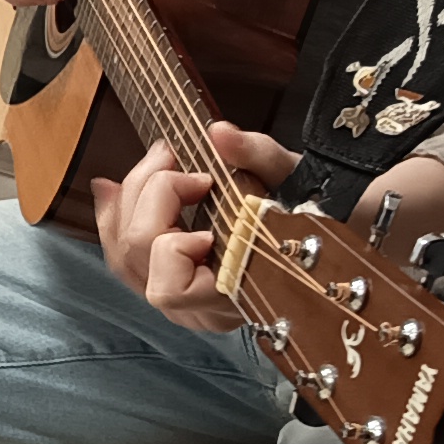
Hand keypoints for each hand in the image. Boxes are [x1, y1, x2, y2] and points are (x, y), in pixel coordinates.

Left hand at [90, 120, 295, 334]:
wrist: (328, 237)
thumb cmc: (315, 213)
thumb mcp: (296, 178)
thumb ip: (258, 155)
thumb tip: (218, 133)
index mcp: (235, 294)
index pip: (171, 284)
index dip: (174, 238)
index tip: (205, 186)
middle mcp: (200, 310)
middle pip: (137, 257)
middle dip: (148, 194)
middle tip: (175, 156)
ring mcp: (180, 302)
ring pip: (120, 258)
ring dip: (129, 201)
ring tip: (156, 162)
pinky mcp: (167, 285)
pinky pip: (122, 257)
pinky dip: (115, 217)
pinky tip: (114, 186)